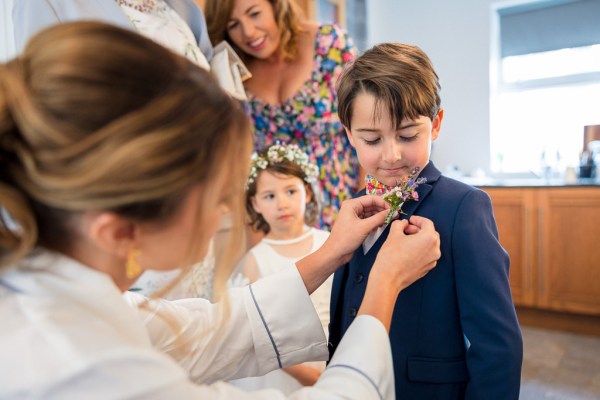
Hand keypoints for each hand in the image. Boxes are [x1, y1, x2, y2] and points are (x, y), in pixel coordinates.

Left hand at [322, 195, 389, 264]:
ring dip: (380, 217)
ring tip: (388, 221)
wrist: (335, 253)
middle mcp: (352, 208)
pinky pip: (369, 220)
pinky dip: (375, 222)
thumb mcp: (364, 227)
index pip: (371, 198)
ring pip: (371, 213)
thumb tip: (392, 212)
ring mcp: (354, 217)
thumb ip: (379, 218)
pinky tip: (380, 227)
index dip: (383, 203)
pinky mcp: (356, 225)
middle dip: (382, 210)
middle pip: (372, 205)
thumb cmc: (346, 239)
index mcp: (351, 204)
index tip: (393, 209)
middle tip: (394, 215)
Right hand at [358, 216, 439, 330]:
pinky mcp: (427, 268)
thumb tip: (402, 223)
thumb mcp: (393, 235)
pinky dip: (420, 250)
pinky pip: (427, 255)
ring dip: (419, 240)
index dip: (418, 219)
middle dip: (418, 229)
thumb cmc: (391, 257)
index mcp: (429, 238)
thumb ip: (400, 225)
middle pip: (430, 234)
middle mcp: (434, 250)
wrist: (388, 278)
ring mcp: (432, 261)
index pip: (427, 223)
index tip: (410, 220)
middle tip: (406, 229)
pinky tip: (408, 250)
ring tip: (406, 240)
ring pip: (429, 245)